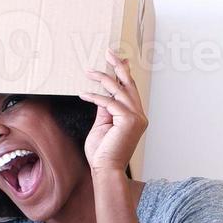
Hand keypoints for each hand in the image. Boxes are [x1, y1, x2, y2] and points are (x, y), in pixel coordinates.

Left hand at [80, 50, 147, 172]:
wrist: (106, 170)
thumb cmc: (103, 153)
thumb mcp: (103, 125)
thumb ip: (105, 109)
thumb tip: (101, 95)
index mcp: (135, 116)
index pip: (130, 90)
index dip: (124, 73)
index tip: (118, 59)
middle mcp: (139, 115)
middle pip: (129, 84)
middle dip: (119, 66)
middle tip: (109, 52)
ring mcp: (136, 118)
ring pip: (119, 90)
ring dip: (103, 78)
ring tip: (89, 71)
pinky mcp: (128, 121)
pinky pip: (109, 102)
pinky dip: (95, 97)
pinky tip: (84, 93)